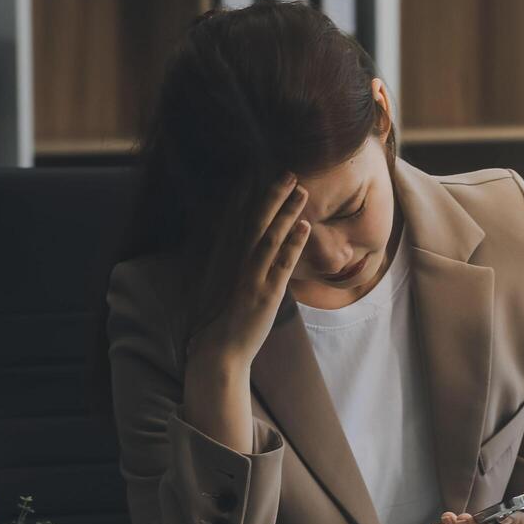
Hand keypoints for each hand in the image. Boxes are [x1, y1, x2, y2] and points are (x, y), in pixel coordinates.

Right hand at [188, 172, 309, 369]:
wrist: (219, 351)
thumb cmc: (227, 321)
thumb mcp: (232, 288)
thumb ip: (241, 268)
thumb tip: (254, 254)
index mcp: (230, 260)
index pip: (242, 222)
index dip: (252, 197)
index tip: (263, 175)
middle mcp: (237, 263)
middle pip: (256, 221)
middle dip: (272, 195)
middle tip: (289, 172)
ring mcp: (251, 277)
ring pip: (269, 236)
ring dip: (286, 212)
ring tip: (301, 190)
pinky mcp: (264, 293)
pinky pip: (281, 264)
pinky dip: (293, 243)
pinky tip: (304, 226)